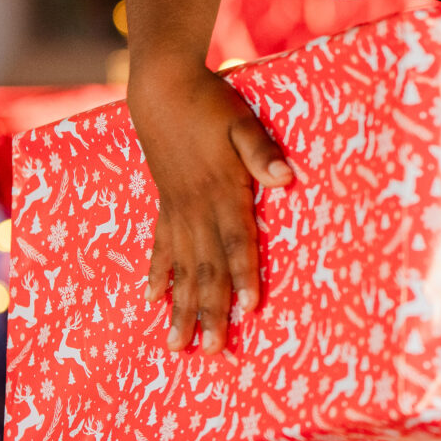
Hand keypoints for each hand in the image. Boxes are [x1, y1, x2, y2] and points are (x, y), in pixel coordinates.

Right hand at [131, 63, 293, 354]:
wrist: (162, 87)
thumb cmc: (210, 103)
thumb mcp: (243, 122)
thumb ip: (262, 152)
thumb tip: (288, 178)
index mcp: (221, 193)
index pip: (236, 243)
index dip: (244, 276)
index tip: (249, 310)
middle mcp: (196, 209)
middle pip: (205, 270)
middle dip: (209, 313)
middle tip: (211, 352)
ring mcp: (177, 209)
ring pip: (180, 269)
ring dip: (179, 308)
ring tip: (175, 345)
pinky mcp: (164, 202)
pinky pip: (159, 245)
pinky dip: (158, 273)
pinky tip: (152, 298)